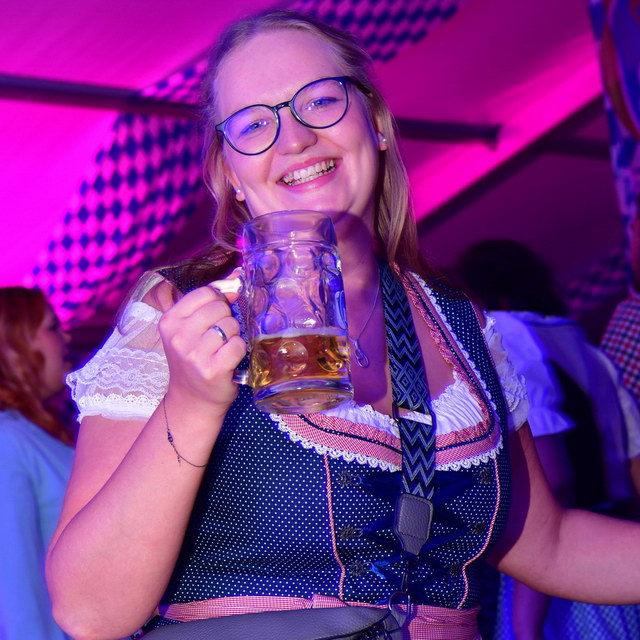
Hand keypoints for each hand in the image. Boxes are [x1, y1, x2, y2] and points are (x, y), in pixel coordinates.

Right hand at [158, 282, 245, 413]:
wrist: (192, 400)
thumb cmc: (194, 359)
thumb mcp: (191, 328)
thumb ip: (211, 301)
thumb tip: (237, 276)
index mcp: (170, 321)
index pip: (205, 293)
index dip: (219, 301)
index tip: (217, 315)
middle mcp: (178, 337)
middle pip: (219, 308)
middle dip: (227, 320)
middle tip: (219, 338)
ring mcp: (193, 354)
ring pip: (231, 326)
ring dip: (234, 336)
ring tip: (222, 350)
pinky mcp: (211, 370)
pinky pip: (238, 345)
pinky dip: (239, 351)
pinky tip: (229, 360)